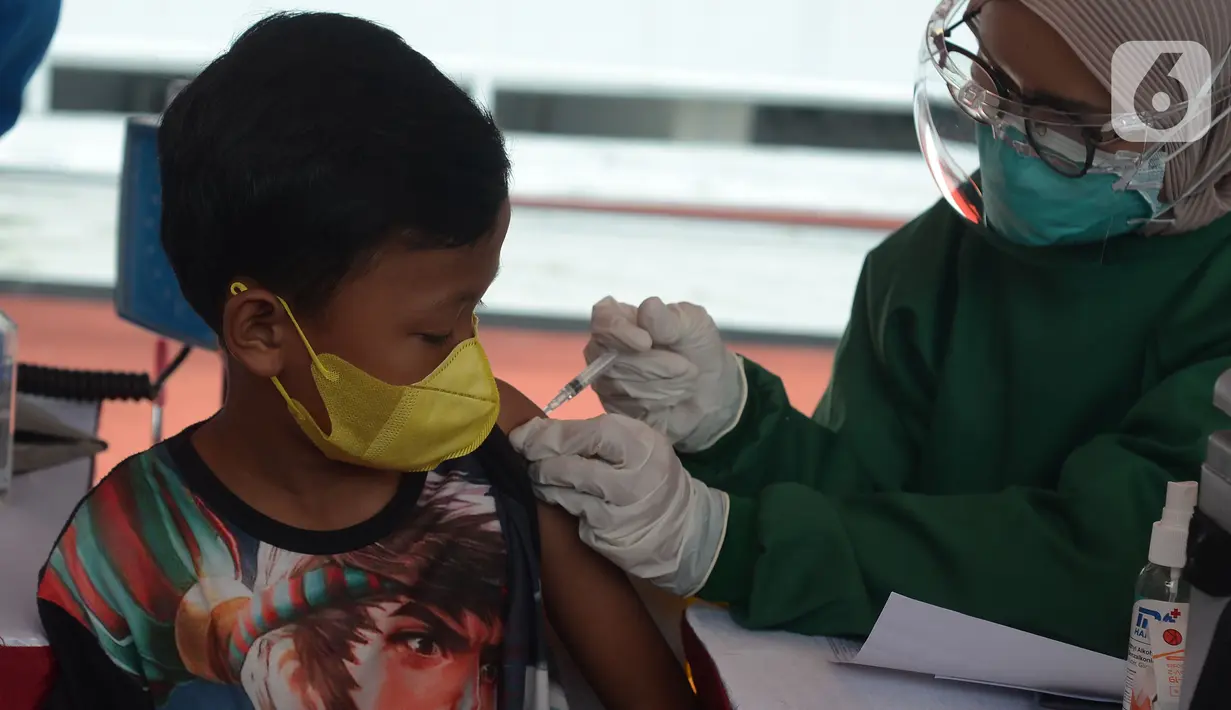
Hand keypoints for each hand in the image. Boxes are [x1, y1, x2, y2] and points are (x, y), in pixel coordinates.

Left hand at [509, 413, 728, 596]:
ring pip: (566, 491)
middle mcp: (632, 477)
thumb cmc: (654, 479)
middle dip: (540, 458)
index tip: (525, 432)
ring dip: (543, 481)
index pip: (589, 434)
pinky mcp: (608, 534)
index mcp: (641, 446)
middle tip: (520, 453)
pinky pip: (573, 513)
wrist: (685, 530)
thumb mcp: (640, 447)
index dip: (551, 433)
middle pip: (571, 464)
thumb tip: (545, 431)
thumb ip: (602, 438)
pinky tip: (553, 497)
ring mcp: (620, 509)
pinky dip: (559, 503)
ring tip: (534, 473)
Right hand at [585, 296, 746, 452]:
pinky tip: (672, 398)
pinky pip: (626, 407)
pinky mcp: (614, 408)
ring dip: (660, 384)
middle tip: (685, 366)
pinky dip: (656, 402)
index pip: (602, 318)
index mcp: (623, 319)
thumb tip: (648, 306)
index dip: (619, 330)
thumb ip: (669, 319)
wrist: (713, 396)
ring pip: (619, 383)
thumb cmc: (700, 350)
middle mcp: (607, 348)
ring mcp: (607, 380)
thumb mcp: (694, 327)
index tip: (646, 342)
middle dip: (653, 364)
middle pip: (611, 355)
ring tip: (684, 381)